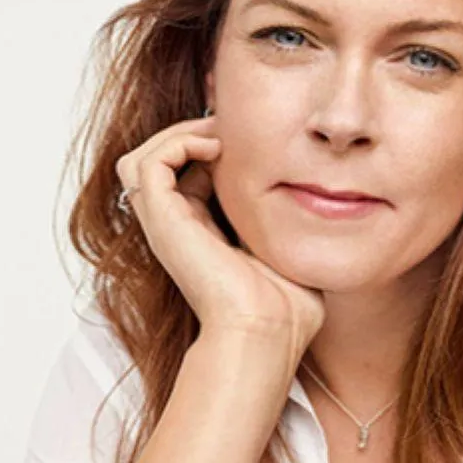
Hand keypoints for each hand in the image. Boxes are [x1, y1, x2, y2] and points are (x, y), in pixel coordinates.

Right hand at [115, 115, 325, 352]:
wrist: (267, 332)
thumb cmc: (287, 308)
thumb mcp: (289, 252)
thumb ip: (290, 225)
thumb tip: (321, 202)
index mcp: (200, 236)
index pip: (186, 177)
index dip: (210, 149)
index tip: (250, 141)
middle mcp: (175, 229)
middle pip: (155, 164)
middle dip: (188, 134)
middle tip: (229, 131)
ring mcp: (165, 226)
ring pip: (141, 159)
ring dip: (178, 135)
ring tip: (219, 135)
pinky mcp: (163, 222)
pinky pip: (148, 163)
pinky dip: (178, 143)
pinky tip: (217, 149)